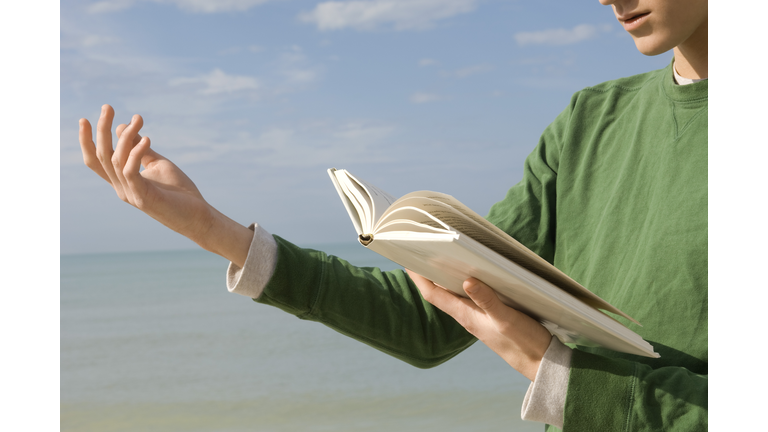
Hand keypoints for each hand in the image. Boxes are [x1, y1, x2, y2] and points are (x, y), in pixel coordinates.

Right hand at [79, 104, 252, 266]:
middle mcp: (122, 188)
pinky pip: (130, 171)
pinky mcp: (143, 198)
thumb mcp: (157, 163)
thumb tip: (123, 127)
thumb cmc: (179, 191)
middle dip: (102, 130)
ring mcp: (130, 194)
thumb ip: (139, 148)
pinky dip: (136, 153)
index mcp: (123, 181)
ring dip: (126, 136)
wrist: (198, 217)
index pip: (97, 161)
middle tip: (108, 107)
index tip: (84, 119)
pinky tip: (147, 139)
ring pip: (115, 160)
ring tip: (139, 120)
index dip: (86, 141)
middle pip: (101, 156)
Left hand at [406, 270, 551, 380]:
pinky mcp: (489, 318)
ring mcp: (477, 317)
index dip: (419, 279)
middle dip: (428, 274)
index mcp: (466, 316)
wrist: (540, 364)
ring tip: (439, 259)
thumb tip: (467, 281)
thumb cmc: (524, 343)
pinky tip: (470, 275)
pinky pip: (469, 298)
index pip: (434, 295)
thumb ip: (487, 300)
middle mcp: (467, 316)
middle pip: (440, 293)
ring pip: (454, 295)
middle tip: (419, 254)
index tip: (407, 261)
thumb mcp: (506, 318)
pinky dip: (464, 284)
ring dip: (445, 278)